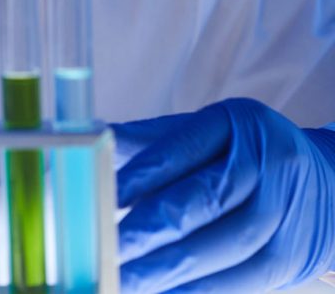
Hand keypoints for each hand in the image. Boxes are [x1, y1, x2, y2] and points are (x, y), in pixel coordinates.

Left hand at [112, 98, 334, 292]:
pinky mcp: (292, 257)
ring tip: (124, 282)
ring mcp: (284, 212)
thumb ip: (148, 143)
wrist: (325, 185)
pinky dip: (197, 293)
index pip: (180, 150)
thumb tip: (88, 139)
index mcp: (236, 123)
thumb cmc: (241, 156)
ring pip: (222, 246)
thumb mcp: (202, 135)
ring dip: (168, 270)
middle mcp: (267, 164)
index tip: (104, 200)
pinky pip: (241, 281)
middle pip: (202, 201)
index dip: (140, 177)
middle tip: (106, 251)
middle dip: (149, 231)